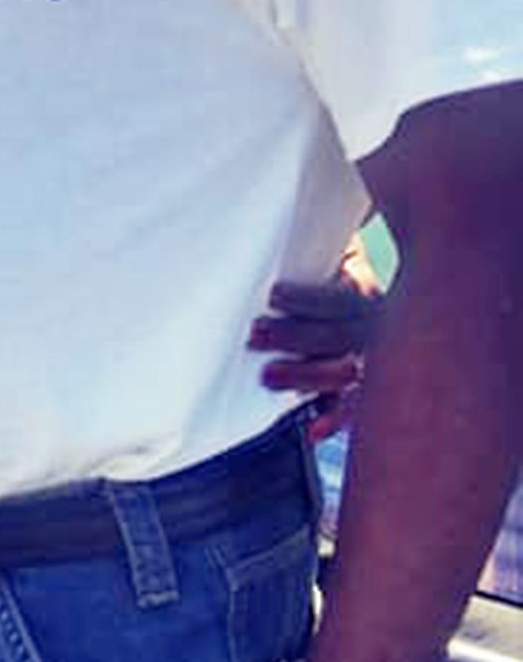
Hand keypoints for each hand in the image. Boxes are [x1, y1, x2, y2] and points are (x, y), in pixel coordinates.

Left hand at [248, 244, 383, 436]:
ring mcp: (383, 359)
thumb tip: (273, 232)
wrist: (406, 291)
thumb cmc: (338, 266)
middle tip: (254, 334)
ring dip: (305, 375)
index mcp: (372, 291)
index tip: (273, 294)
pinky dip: (337, 418)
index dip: (310, 299)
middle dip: (295, 336)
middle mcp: (386, 327)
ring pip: (347, 373)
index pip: (344, 298)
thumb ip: (314, 253)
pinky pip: (360, 406)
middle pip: (341, 336)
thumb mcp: (334, 251)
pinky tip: (313, 429)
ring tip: (267, 375)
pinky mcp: (376, 385)